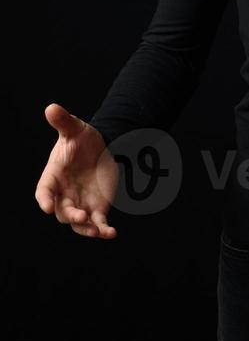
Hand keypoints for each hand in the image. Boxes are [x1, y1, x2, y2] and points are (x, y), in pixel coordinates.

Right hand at [34, 103, 118, 238]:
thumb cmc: (82, 138)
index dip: (44, 199)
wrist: (102, 146)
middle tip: (82, 215)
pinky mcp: (97, 208)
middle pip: (62, 211)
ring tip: (98, 231)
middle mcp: (64, 194)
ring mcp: (80, 203)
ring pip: (79, 223)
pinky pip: (98, 224)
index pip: (44, 191)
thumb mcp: (74, 128)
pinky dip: (104, 230)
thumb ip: (63, 121)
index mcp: (54, 176)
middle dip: (70, 215)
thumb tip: (51, 107)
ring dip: (86, 229)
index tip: (46, 206)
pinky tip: (112, 233)